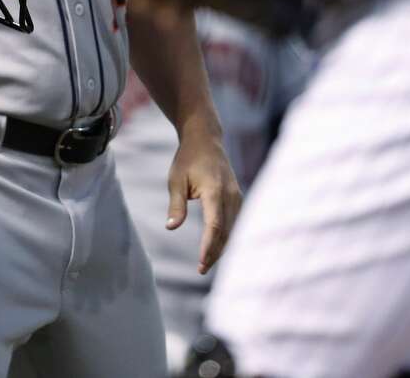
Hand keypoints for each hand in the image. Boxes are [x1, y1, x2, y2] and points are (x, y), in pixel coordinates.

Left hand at [165, 123, 242, 274]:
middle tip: (201, 270)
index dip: (209, 247)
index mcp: (214, 190)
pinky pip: (234, 222)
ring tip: (206, 263)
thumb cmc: (187, 159)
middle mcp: (230, 195)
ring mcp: (237, 196)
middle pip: (226, 232)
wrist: (205, 139)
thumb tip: (171, 228)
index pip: (215, 225)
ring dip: (222, 247)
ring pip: (233, 229)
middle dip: (215, 253)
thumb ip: (176, 205)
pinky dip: (227, 236)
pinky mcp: (238, 198)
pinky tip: (217, 248)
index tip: (201, 263)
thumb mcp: (175, 180)